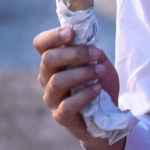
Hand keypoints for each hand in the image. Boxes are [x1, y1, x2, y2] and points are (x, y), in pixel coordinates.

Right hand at [33, 26, 123, 149]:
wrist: (108, 116)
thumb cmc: (100, 84)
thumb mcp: (99, 63)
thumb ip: (92, 51)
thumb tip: (88, 42)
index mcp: (54, 61)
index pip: (41, 44)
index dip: (52, 36)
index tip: (70, 33)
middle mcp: (47, 78)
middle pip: (48, 59)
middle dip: (74, 53)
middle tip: (96, 53)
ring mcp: (52, 98)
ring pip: (57, 81)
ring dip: (82, 73)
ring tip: (100, 72)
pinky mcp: (61, 116)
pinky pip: (67, 105)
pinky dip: (85, 94)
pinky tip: (98, 89)